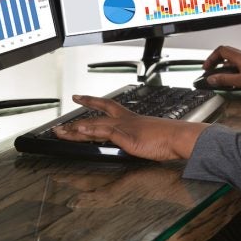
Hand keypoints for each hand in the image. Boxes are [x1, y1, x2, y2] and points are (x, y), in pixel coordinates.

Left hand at [53, 95, 207, 160]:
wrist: (180, 138)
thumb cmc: (169, 139)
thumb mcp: (149, 138)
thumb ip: (138, 139)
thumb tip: (135, 143)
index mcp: (132, 120)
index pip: (109, 107)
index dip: (93, 102)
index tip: (81, 97)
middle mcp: (127, 121)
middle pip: (98, 113)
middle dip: (79, 113)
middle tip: (62, 116)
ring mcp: (126, 128)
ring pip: (96, 124)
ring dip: (76, 129)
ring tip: (60, 131)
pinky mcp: (127, 137)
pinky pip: (105, 132)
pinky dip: (90, 131)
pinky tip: (79, 132)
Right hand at [204, 45, 240, 96]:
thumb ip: (226, 79)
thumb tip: (212, 78)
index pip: (221, 50)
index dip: (211, 58)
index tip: (206, 67)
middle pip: (226, 54)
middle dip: (216, 62)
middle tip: (210, 71)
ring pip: (232, 60)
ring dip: (224, 68)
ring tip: (221, 79)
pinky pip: (239, 66)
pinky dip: (233, 72)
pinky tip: (234, 82)